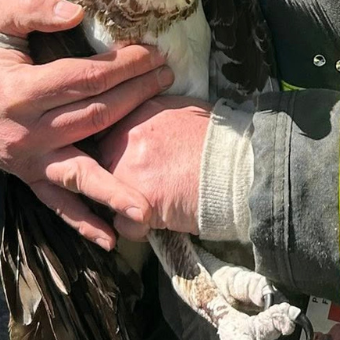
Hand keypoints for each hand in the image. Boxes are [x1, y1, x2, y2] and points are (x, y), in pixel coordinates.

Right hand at [0, 0, 174, 249]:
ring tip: (148, 208)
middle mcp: (25, 133)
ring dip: (116, 188)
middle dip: (136, 96)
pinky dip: (82, 222)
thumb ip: (33, 9)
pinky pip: (56, 203)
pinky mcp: (28, 176)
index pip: (86, 79)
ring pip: (80, 172)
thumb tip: (77, 13)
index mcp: (20, 93)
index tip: (153, 53)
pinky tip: (111, 238)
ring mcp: (28, 160)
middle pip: (95, 116)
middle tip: (168, 78)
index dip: (124, 66)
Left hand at [98, 97, 211, 238]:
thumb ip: (154, 113)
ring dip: (125, 205)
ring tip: (154, 205)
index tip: (123, 161)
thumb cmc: (219, 141)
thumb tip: (144, 119)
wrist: (240, 168)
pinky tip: (161, 220)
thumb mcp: (184, 110)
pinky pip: (124, 224)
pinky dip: (140, 229)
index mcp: (137, 112)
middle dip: (115, 179)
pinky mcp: (139, 202)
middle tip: (142, 186)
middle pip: (99, 165)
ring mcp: (128, 170)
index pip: (103, 132)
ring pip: (107, 197)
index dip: (112, 150)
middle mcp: (126, 138)